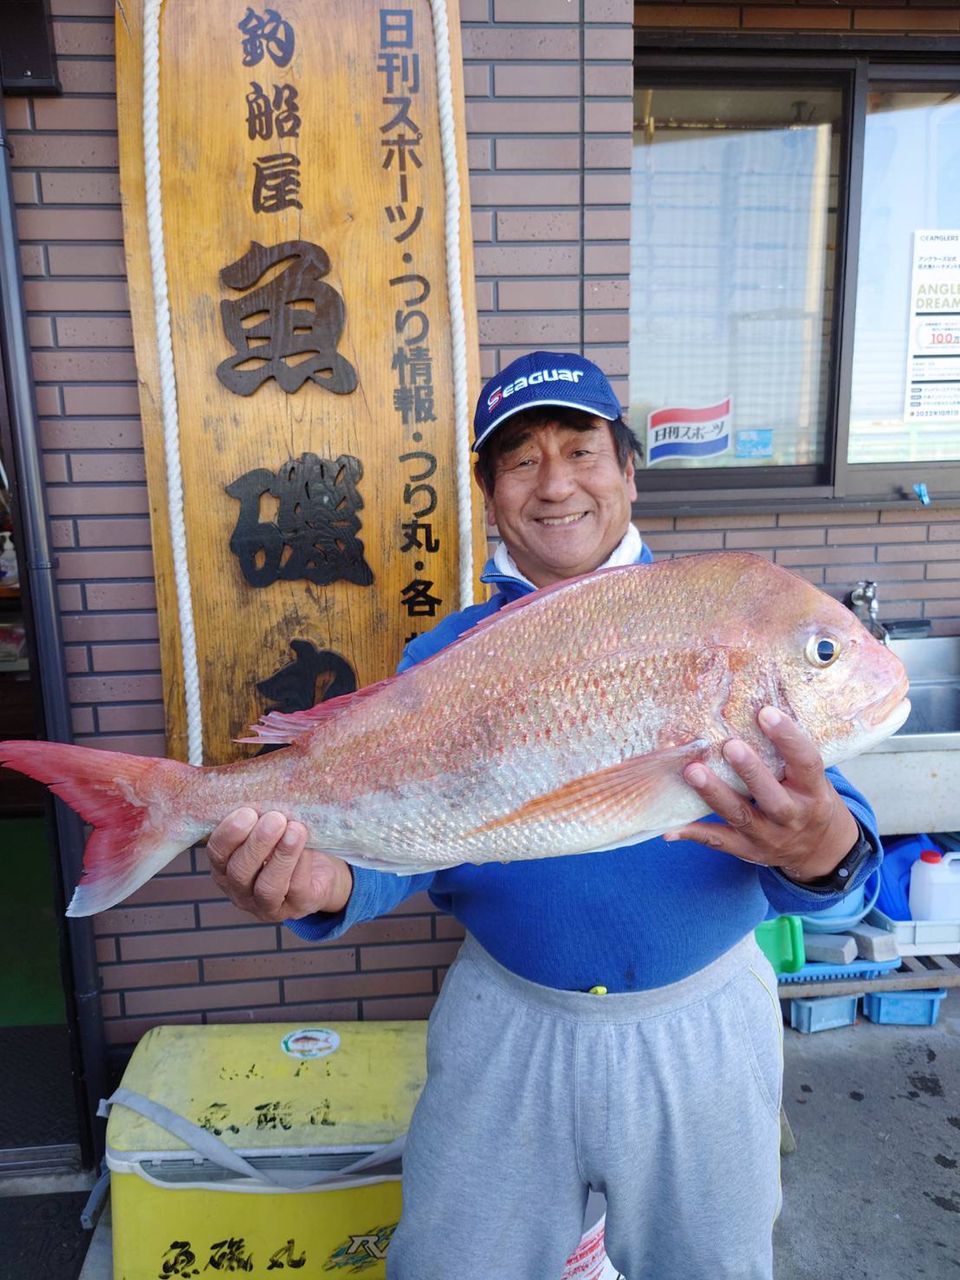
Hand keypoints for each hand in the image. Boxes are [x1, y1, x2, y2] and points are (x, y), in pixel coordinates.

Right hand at [206, 809, 353, 921]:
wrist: (320, 869)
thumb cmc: (285, 839)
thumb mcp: (267, 825)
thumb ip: (257, 811)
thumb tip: (259, 779)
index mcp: (225, 865)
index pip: (217, 853)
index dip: (228, 834)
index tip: (246, 812)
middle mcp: (240, 889)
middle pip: (239, 872)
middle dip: (256, 844)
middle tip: (274, 818)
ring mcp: (266, 904)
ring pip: (267, 886)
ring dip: (281, 856)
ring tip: (294, 829)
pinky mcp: (296, 907)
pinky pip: (296, 889)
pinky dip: (301, 864)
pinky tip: (308, 845)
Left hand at [665, 706, 858, 882]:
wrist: (820, 849)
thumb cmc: (807, 798)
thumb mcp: (809, 778)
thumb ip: (788, 752)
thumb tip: (756, 703)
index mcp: (813, 791)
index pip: (806, 762)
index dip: (788, 738)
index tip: (766, 712)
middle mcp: (793, 816)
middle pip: (771, 796)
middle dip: (750, 771)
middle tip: (729, 745)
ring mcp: (770, 836)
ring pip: (740, 816)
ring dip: (714, 794)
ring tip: (692, 771)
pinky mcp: (748, 850)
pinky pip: (718, 842)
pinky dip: (693, 833)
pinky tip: (669, 827)